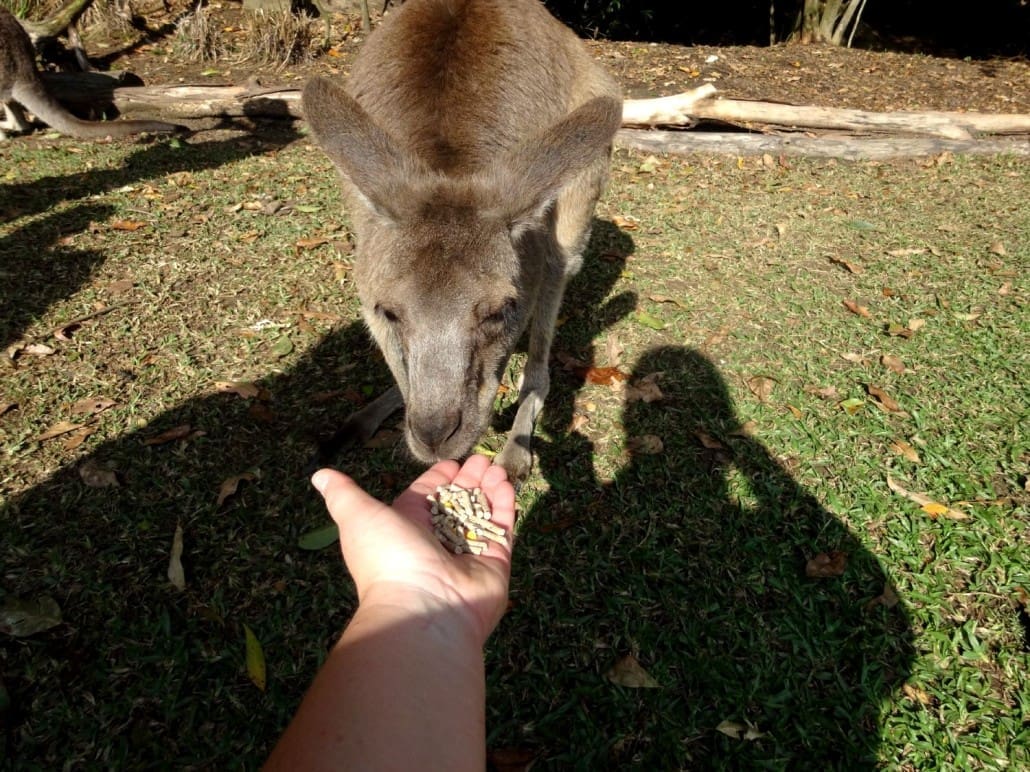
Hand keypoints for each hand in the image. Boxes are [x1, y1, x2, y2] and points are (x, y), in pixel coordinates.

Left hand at [312, 455, 515, 643]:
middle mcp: (436, 541)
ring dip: (489, 488)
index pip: (426, 497)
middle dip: (469, 480)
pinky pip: (502, 529)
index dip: (438, 479)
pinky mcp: (494, 562)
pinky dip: (505, 506)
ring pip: (481, 513)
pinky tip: (507, 483)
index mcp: (406, 527)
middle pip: (457, 503)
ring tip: (496, 466)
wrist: (423, 607)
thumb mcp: (357, 516)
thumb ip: (343, 493)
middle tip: (482, 458)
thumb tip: (319, 475)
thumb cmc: (387, 558)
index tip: (453, 462)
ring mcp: (467, 553)